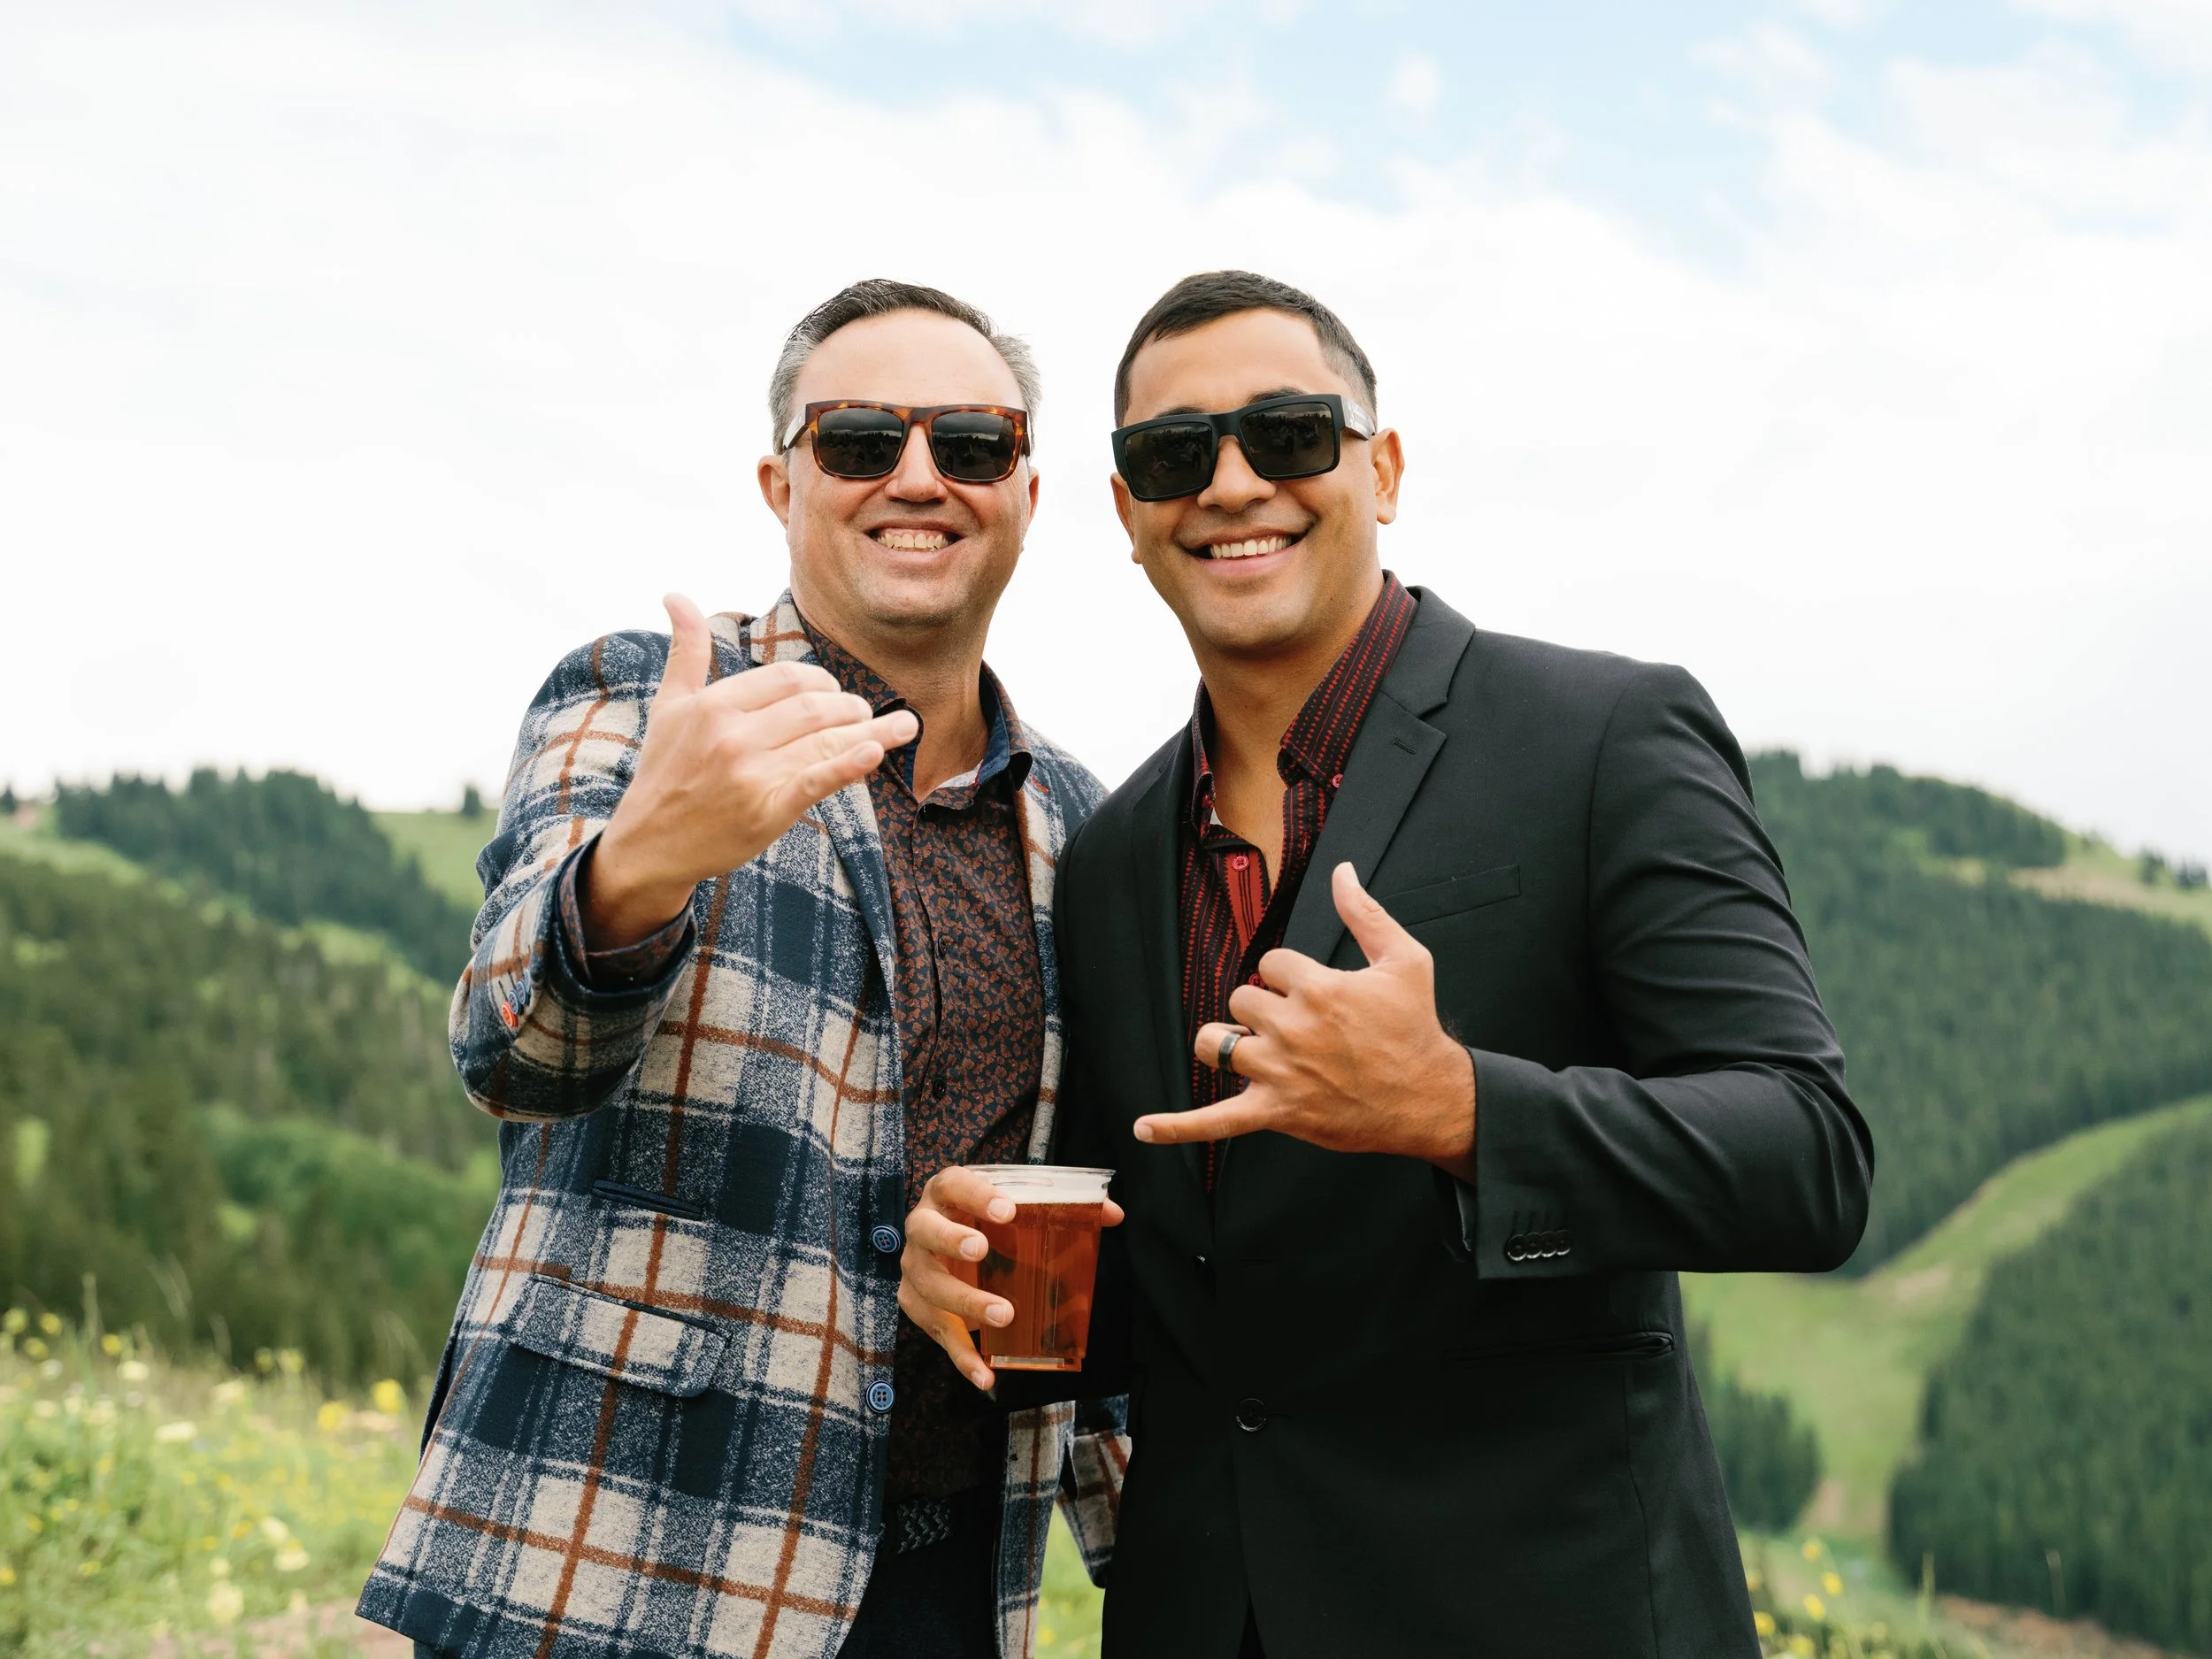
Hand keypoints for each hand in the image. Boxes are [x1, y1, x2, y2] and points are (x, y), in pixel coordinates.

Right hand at [584, 594, 917, 948]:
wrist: (650, 843)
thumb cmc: (665, 770)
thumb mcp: (670, 705)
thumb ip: (686, 651)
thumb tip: (675, 594)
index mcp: (714, 705)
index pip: (788, 678)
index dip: (822, 683)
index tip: (834, 694)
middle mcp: (733, 736)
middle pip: (814, 707)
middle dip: (850, 707)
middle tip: (865, 713)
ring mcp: (751, 774)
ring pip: (825, 742)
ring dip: (871, 731)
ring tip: (904, 726)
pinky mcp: (767, 811)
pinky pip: (817, 781)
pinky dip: (850, 764)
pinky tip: (876, 752)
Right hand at [898, 1166, 1124, 1390]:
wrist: (950, 1236)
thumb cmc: (988, 1216)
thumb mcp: (1018, 1202)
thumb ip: (1063, 1204)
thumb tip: (1112, 1214)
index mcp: (947, 1191)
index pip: (955, 1184)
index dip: (976, 1194)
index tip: (1007, 1210)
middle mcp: (922, 1225)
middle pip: (925, 1231)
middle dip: (951, 1240)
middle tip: (982, 1249)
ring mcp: (914, 1266)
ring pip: (927, 1285)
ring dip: (964, 1302)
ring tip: (1003, 1315)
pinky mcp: (916, 1302)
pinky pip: (935, 1330)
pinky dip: (960, 1356)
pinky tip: (986, 1375)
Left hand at [1139, 862, 1476, 1177]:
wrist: (1429, 1099)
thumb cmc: (1416, 1030)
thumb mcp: (1405, 961)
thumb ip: (1365, 913)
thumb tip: (1342, 872)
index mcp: (1319, 988)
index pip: (1269, 964)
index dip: (1288, 975)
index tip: (1315, 993)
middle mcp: (1293, 1028)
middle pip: (1241, 999)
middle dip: (1262, 1008)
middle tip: (1300, 1026)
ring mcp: (1279, 1072)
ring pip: (1215, 1043)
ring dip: (1228, 1042)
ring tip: (1254, 1046)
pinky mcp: (1276, 1111)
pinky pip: (1215, 1121)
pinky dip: (1178, 1126)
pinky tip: (1145, 1127)